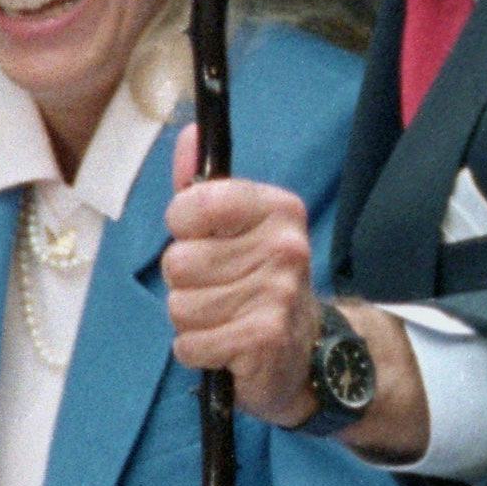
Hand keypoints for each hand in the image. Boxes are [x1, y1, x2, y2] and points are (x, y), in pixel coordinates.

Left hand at [161, 122, 324, 426]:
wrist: (308, 350)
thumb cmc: (258, 281)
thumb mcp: (235, 227)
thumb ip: (203, 184)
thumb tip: (188, 134)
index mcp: (278, 209)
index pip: (193, 204)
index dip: (183, 229)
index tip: (207, 241)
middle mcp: (286, 246)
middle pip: (178, 262)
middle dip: (185, 284)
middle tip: (222, 290)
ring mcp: (279, 294)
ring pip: (180, 306)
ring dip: (192, 321)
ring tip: (226, 319)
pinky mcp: (265, 339)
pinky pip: (191, 344)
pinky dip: (199, 352)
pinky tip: (227, 346)